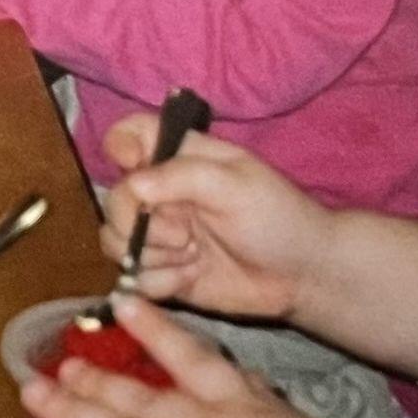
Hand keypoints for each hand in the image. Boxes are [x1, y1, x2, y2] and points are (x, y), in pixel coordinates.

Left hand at [24, 295, 376, 417]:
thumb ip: (266, 403)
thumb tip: (249, 383)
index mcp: (238, 404)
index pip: (188, 355)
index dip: (151, 328)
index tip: (120, 303)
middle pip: (138, 397)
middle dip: (93, 379)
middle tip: (58, 364)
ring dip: (76, 416)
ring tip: (39, 397)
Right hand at [95, 121, 326, 322]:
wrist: (303, 276)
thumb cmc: (277, 217)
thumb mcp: (236, 185)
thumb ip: (182, 176)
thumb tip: (133, 184)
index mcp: (178, 158)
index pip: (128, 135)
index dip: (120, 147)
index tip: (134, 167)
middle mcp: (160, 193)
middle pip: (114, 199)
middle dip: (141, 223)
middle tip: (185, 235)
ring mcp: (158, 235)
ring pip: (114, 240)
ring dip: (151, 255)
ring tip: (193, 258)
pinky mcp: (161, 272)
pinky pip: (134, 278)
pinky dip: (160, 282)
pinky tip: (193, 277)